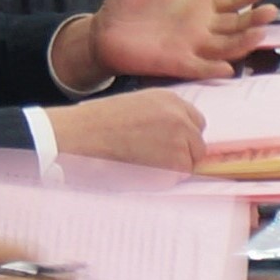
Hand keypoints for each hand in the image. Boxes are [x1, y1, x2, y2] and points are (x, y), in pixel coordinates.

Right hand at [47, 87, 210, 170]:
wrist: (81, 135)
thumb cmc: (97, 123)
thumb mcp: (135, 105)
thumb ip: (160, 116)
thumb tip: (171, 137)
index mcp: (170, 99)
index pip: (196, 122)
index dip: (183, 137)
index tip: (168, 146)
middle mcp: (181, 116)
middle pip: (197, 143)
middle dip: (182, 154)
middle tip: (154, 161)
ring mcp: (181, 138)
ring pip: (190, 162)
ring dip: (172, 168)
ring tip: (143, 166)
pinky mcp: (175, 161)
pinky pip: (178, 177)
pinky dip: (163, 180)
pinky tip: (141, 173)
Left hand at [78, 0, 265, 79]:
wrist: (103, 29)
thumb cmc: (129, 1)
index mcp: (200, 3)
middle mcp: (202, 26)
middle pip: (237, 24)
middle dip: (255, 19)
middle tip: (271, 12)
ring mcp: (192, 46)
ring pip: (226, 46)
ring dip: (243, 42)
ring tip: (259, 34)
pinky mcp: (177, 63)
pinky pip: (200, 68)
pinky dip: (214, 69)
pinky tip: (228, 68)